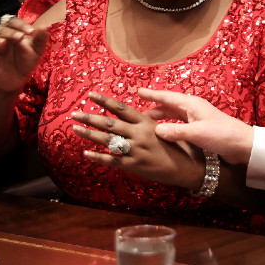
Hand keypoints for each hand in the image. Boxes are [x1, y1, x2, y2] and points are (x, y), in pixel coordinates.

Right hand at [0, 14, 48, 93]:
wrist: (17, 79)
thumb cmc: (27, 61)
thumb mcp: (36, 51)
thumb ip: (40, 39)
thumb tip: (45, 26)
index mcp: (13, 31)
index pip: (13, 22)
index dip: (20, 25)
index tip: (30, 32)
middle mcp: (0, 36)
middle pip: (0, 29)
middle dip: (9, 32)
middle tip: (19, 38)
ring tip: (3, 44)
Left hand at [74, 92, 204, 189]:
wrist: (190, 168)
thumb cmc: (181, 146)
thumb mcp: (166, 128)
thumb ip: (148, 123)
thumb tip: (134, 116)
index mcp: (147, 123)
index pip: (121, 109)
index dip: (105, 102)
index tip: (91, 95)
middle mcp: (139, 134)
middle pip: (109, 124)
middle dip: (89, 118)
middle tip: (74, 113)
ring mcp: (136, 151)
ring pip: (107, 141)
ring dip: (89, 134)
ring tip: (75, 128)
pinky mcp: (134, 166)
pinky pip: (112, 160)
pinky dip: (97, 157)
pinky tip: (85, 153)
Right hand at [139, 88, 254, 163]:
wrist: (242, 145)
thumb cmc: (222, 135)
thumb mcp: (196, 133)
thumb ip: (175, 131)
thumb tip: (156, 130)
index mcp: (191, 104)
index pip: (167, 97)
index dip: (152, 95)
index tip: (138, 91)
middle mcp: (192, 109)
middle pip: (168, 106)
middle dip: (153, 108)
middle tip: (137, 113)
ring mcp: (196, 119)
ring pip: (173, 116)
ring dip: (160, 119)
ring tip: (146, 123)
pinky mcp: (199, 129)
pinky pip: (179, 125)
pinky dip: (169, 127)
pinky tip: (163, 134)